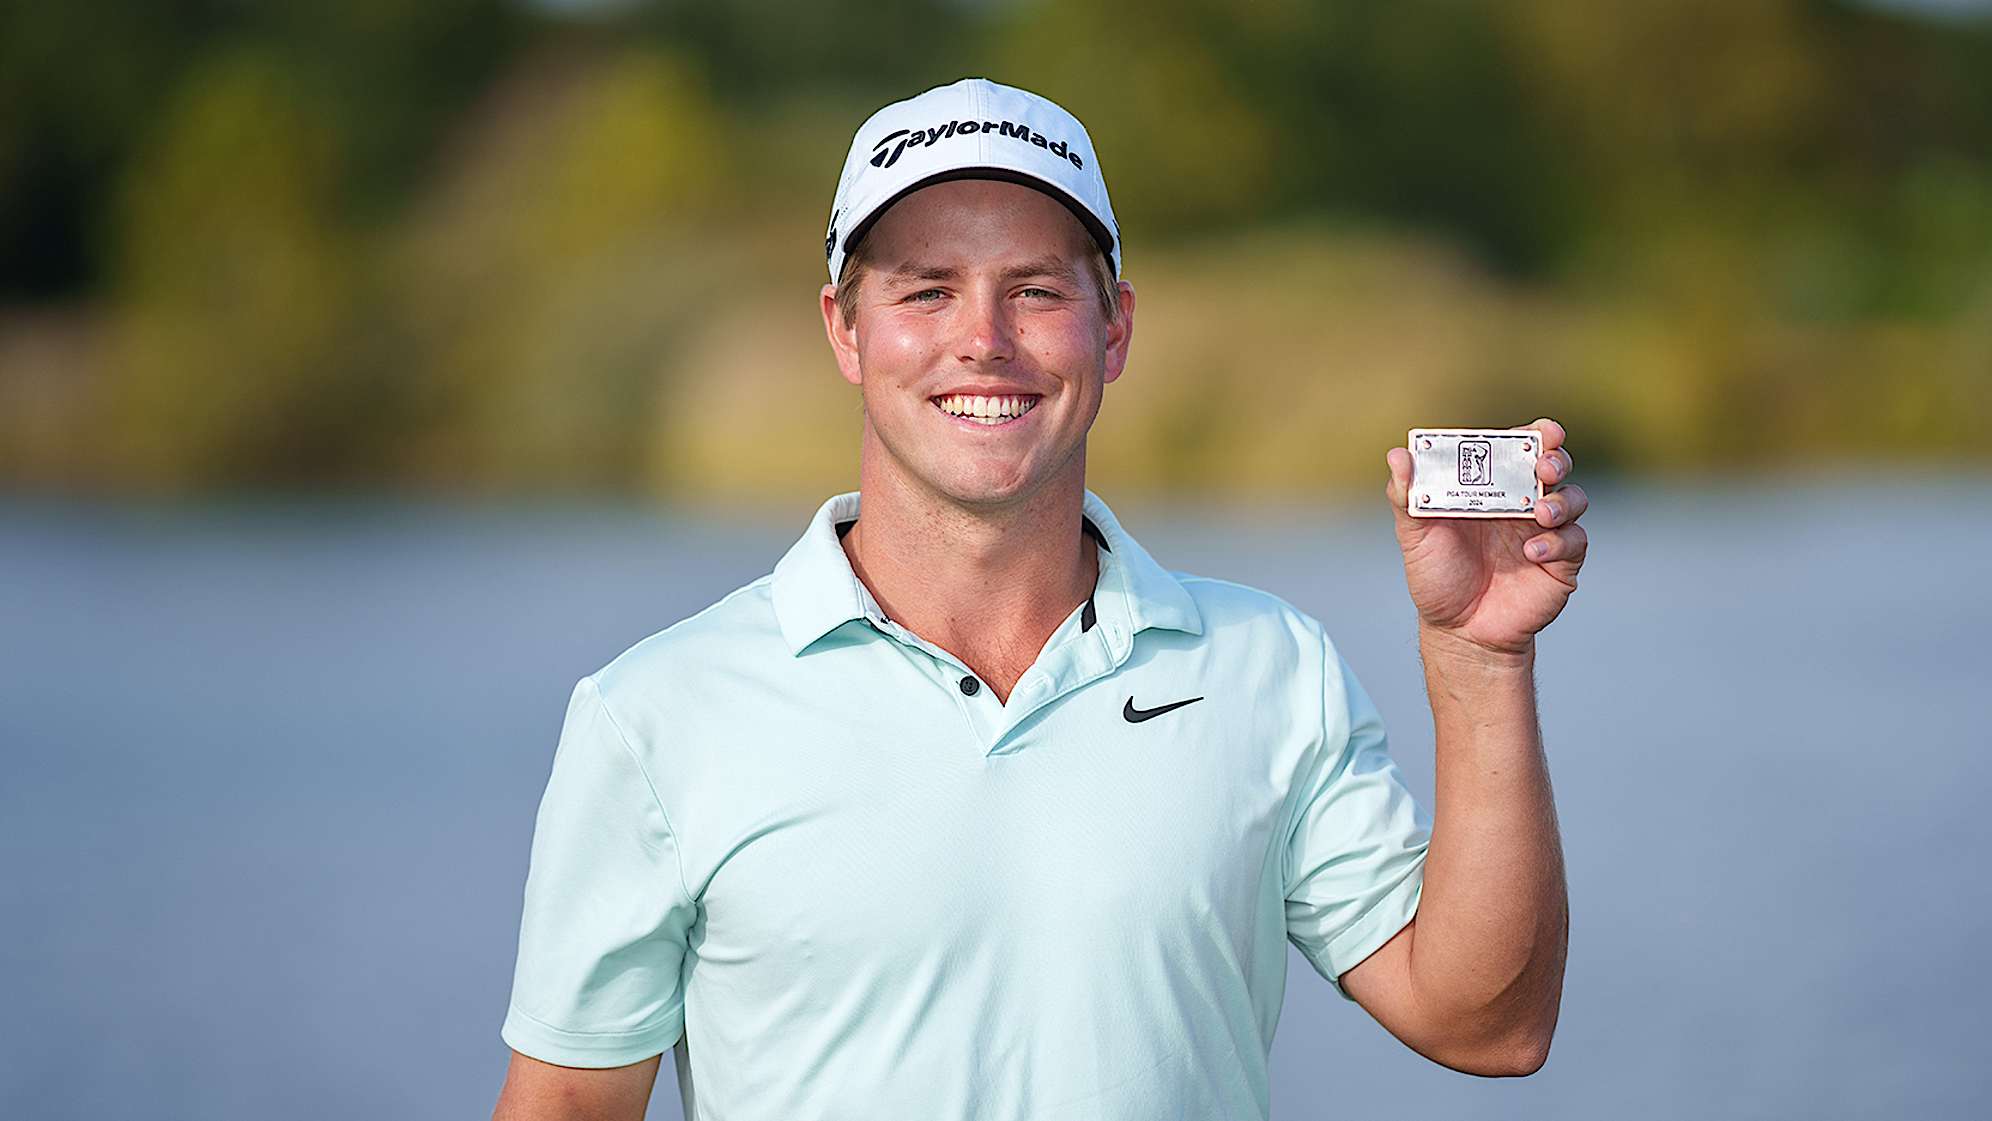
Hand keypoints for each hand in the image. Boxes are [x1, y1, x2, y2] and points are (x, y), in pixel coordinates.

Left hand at [1383, 418, 1588, 655]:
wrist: (1458, 631)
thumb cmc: (1438, 576)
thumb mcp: (1415, 536)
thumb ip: (1406, 496)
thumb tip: (1398, 455)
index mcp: (1491, 488)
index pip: (1518, 449)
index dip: (1534, 435)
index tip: (1540, 431)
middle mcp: (1521, 504)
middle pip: (1554, 465)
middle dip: (1555, 458)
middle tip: (1544, 466)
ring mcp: (1544, 532)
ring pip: (1573, 499)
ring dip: (1561, 501)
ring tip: (1539, 514)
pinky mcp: (1560, 563)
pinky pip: (1574, 542)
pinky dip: (1558, 542)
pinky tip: (1532, 552)